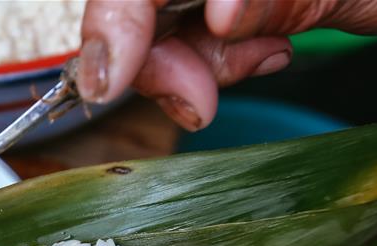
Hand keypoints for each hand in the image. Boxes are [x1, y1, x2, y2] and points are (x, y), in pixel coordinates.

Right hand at [78, 0, 376, 129]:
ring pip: (157, 37)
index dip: (113, 27)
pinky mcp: (216, 10)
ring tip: (266, 55)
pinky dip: (221, 66)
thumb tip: (222, 15)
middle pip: (134, 14)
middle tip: (200, 104)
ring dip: (198, 70)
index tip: (109, 84)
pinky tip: (267, 51)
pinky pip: (191, 48)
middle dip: (160, 64)